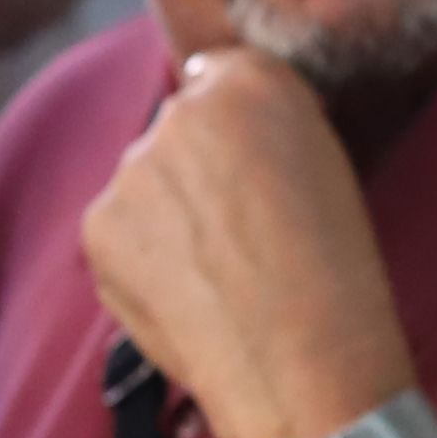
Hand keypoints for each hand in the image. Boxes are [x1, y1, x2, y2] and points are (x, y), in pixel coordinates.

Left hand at [83, 48, 420, 437]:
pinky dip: (141, 260)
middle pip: (177, 129)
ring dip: (167, 216)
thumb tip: (229, 142)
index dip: (237, 129)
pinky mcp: (99, 224)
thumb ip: (271, 133)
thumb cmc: (337, 276)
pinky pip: (118, 231)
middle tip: (238, 237)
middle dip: (196, 172)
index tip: (251, 171)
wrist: (301, 363)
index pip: (223, 75)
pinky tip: (187, 296)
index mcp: (256, 82)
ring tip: (216, 277)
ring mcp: (133, 167)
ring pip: (144, 183)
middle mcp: (184, 111)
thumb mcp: (328, 170)